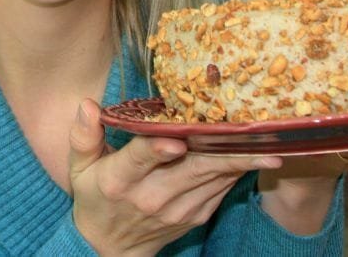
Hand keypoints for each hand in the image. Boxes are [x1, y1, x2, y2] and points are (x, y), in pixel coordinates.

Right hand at [68, 99, 281, 256]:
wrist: (109, 246)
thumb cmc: (95, 195)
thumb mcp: (80, 166)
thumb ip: (83, 135)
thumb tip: (88, 105)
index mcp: (119, 179)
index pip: (140, 160)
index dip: (158, 149)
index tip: (177, 140)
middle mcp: (150, 196)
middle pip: (191, 168)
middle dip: (223, 149)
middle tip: (253, 131)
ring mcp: (176, 209)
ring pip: (212, 178)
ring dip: (240, 160)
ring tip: (267, 140)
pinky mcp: (194, 217)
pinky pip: (220, 190)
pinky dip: (237, 172)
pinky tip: (255, 154)